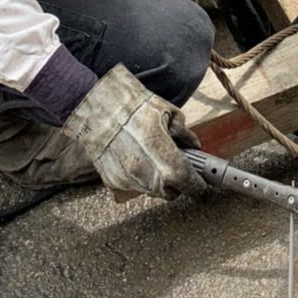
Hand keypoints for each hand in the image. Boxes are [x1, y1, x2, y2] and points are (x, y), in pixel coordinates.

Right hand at [63, 63, 200, 200]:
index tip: (203, 183)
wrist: (94, 107)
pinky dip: (142, 178)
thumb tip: (194, 146)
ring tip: (156, 158)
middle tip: (180, 168)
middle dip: (179, 183)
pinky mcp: (113, 181)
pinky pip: (135, 186)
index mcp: (160, 153)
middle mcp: (143, 172)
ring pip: (152, 191)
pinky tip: (139, 159)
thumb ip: (183, 133)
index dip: (198, 184)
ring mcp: (126, 179)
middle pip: (170, 192)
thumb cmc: (131, 104)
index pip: (186, 180)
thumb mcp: (166, 111)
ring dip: (160, 181)